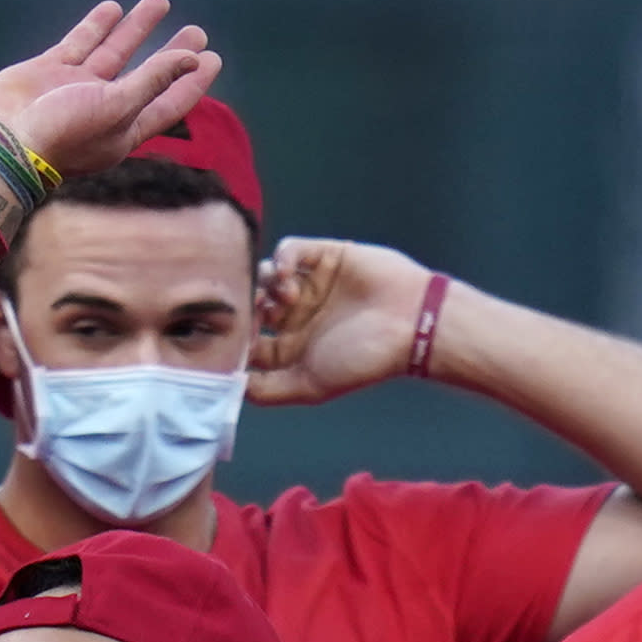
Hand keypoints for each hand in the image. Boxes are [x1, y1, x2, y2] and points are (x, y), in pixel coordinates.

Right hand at [0, 0, 219, 179]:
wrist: (3, 141)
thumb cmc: (64, 134)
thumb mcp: (118, 107)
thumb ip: (154, 80)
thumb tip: (191, 58)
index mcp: (126, 127)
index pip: (170, 101)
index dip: (192, 80)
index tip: (212, 57)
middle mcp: (104, 108)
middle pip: (148, 74)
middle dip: (172, 53)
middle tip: (197, 30)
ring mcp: (76, 88)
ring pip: (114, 51)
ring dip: (137, 29)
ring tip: (159, 2)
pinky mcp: (49, 71)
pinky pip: (80, 43)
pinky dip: (97, 26)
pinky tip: (113, 9)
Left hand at [249, 238, 440, 407]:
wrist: (410, 324)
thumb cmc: (364, 359)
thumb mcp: (310, 385)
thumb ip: (269, 391)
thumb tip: (231, 389)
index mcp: (294, 346)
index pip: (250, 340)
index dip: (236, 339)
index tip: (231, 341)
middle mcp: (299, 315)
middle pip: (253, 304)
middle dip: (249, 309)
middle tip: (259, 316)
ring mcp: (311, 284)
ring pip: (266, 275)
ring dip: (266, 285)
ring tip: (286, 299)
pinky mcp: (324, 256)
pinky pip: (289, 250)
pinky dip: (280, 259)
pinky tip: (285, 275)